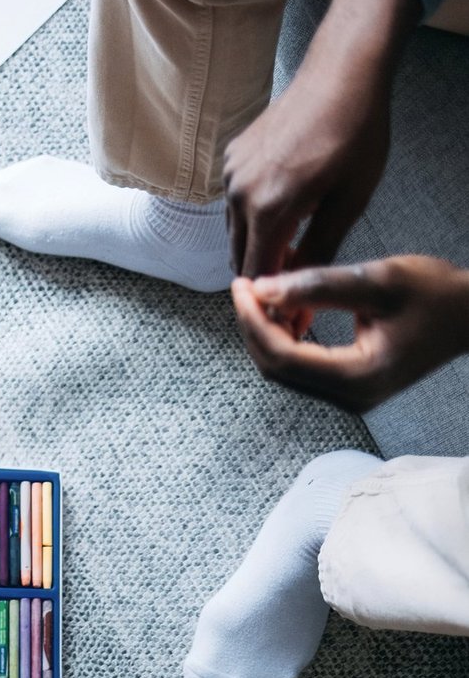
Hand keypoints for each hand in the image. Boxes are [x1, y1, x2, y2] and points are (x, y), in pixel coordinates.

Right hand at [221, 65, 388, 277]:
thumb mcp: (350, 201)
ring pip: (235, 230)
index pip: (256, 274)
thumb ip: (319, 251)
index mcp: (268, 209)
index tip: (290, 309)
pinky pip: (235, 201)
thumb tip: (300, 295)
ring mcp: (231, 174)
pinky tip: (283, 202)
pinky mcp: (231, 158)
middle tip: (294, 278)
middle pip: (238, 256)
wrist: (341, 75)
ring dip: (257, 242)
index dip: (272, 298)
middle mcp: (239, 194)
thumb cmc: (355, 134)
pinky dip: (253, 213)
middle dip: (263, 274)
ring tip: (292, 240)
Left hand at [231, 255, 468, 412]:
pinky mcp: (349, 386)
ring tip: (260, 294)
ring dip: (266, 333)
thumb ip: (317, 286)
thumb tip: (261, 290)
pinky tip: (283, 309)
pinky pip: (301, 367)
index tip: (241, 285)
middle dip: (253, 326)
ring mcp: (349, 396)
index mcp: (358, 377)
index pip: (282, 356)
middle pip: (276, 368)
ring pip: (284, 370)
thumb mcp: (377, 280)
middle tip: (244, 287)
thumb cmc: (436, 293)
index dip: (253, 320)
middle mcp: (350, 397)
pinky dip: (285, 339)